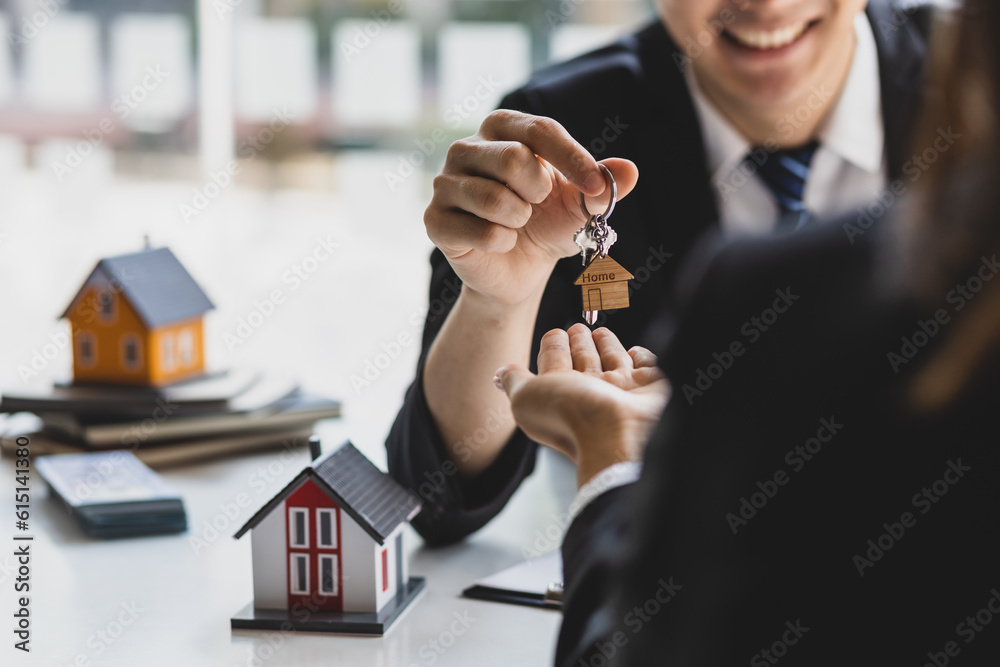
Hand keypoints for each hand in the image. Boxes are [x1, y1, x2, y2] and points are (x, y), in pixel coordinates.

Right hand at [425, 110, 639, 306]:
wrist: (518, 270)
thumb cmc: (547, 224)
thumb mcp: (581, 205)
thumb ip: (603, 185)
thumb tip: (630, 171)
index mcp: (502, 129)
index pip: (539, 130)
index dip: (572, 159)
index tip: (598, 188)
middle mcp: (466, 149)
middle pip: (512, 159)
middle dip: (538, 191)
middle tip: (537, 204)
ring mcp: (444, 184)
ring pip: (495, 200)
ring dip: (520, 220)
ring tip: (517, 223)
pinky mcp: (434, 221)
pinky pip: (481, 232)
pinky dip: (503, 243)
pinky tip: (499, 243)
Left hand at [495, 324, 669, 487]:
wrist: (618, 433)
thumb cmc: (570, 416)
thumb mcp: (525, 396)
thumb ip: (514, 381)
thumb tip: (499, 375)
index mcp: (561, 393)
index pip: (555, 363)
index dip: (553, 347)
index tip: (554, 333)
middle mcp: (591, 393)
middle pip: (584, 361)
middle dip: (579, 343)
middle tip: (576, 326)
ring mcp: (621, 391)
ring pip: (613, 361)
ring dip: (606, 345)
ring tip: (599, 331)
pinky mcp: (650, 388)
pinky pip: (645, 367)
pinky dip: (641, 358)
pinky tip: (634, 351)